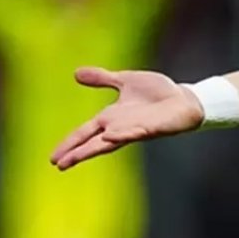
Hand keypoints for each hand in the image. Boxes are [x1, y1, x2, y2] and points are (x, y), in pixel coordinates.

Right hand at [50, 68, 203, 170]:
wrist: (184, 98)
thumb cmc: (157, 92)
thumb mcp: (126, 80)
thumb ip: (103, 78)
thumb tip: (76, 73)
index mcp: (111, 117)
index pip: (85, 132)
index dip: (69, 143)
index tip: (53, 157)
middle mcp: (120, 126)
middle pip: (93, 142)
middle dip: (77, 153)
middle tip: (59, 164)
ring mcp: (135, 129)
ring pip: (111, 142)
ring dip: (95, 148)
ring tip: (75, 157)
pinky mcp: (152, 128)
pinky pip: (136, 132)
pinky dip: (123, 134)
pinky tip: (111, 136)